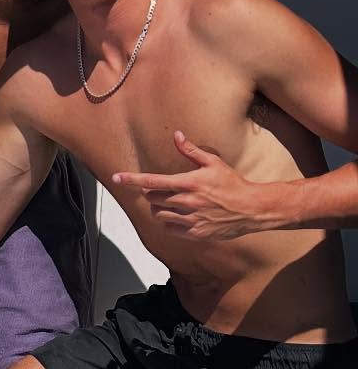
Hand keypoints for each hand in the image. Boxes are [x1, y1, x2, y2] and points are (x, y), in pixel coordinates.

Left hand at [112, 131, 269, 238]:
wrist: (252, 208)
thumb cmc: (232, 183)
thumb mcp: (213, 162)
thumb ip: (191, 151)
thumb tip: (176, 135)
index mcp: (188, 183)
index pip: (152, 181)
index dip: (131, 179)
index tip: (116, 177)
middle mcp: (187, 202)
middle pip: (153, 198)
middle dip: (150, 193)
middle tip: (158, 189)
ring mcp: (191, 219)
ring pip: (159, 215)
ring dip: (157, 208)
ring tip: (166, 203)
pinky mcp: (197, 233)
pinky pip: (171, 229)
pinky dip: (168, 222)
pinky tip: (175, 216)